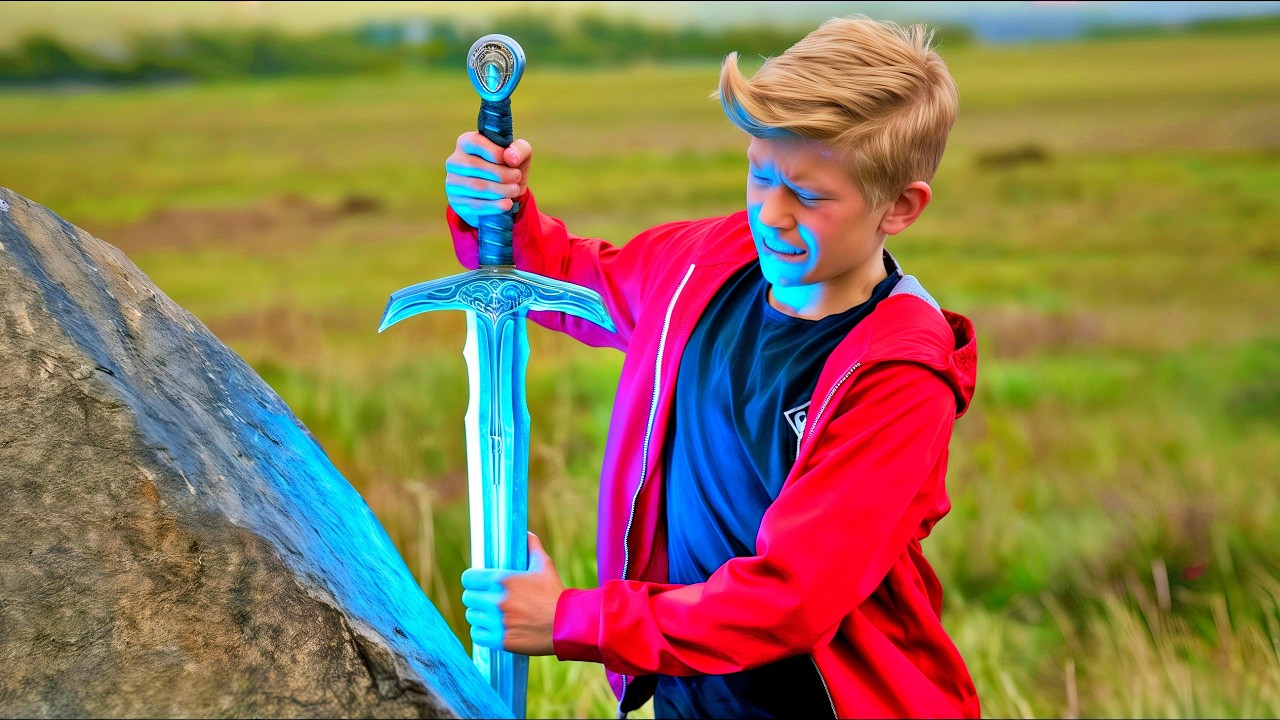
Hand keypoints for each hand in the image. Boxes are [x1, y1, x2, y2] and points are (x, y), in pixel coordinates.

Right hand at [445, 132, 531, 227]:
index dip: (495, 152)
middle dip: (501, 173)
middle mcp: (455, 161)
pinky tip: (507, 204)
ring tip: (515, 190)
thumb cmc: (508, 167)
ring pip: (476, 187)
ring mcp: (453, 183)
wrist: (501, 194)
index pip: (475, 142)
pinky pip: (476, 204)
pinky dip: (494, 205)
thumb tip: (511, 157)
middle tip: (517, 177)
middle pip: (474, 166)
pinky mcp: (456, 202)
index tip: (512, 162)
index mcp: (466, 142)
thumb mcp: (518, 154)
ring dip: (500, 190)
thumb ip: (519, 149)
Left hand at [460, 532, 562, 656]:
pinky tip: (490, 628)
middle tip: (484, 599)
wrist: (567, 624)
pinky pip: (477, 635)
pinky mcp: (501, 640)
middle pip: (468, 598)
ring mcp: (498, 622)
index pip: (469, 578)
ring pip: (472, 617)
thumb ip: (532, 547)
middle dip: (475, 597)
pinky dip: (481, 632)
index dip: (471, 580)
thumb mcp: (544, 566)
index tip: (475, 582)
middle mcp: (497, 601)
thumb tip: (526, 533)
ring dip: (479, 615)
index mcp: (503, 580)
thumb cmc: (555, 593)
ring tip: (488, 615)